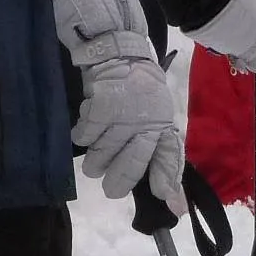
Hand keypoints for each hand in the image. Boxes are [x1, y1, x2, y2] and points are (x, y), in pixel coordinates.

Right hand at [53, 0, 184, 208]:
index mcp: (162, 124)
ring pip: (102, 155)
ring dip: (96, 158)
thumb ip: (159, 154)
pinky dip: (83, 133)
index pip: (168, 157)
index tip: (171, 206)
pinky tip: (88, 124)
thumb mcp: (154, 115)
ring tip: (97, 149)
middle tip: (110, 188)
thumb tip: (172, 203)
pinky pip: (85, 136)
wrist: (116, 48)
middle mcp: (146, 122)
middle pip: (131, 165)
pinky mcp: (101, 107)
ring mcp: (123, 115)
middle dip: (118, 180)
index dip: (168, 182)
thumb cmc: (136, 88)